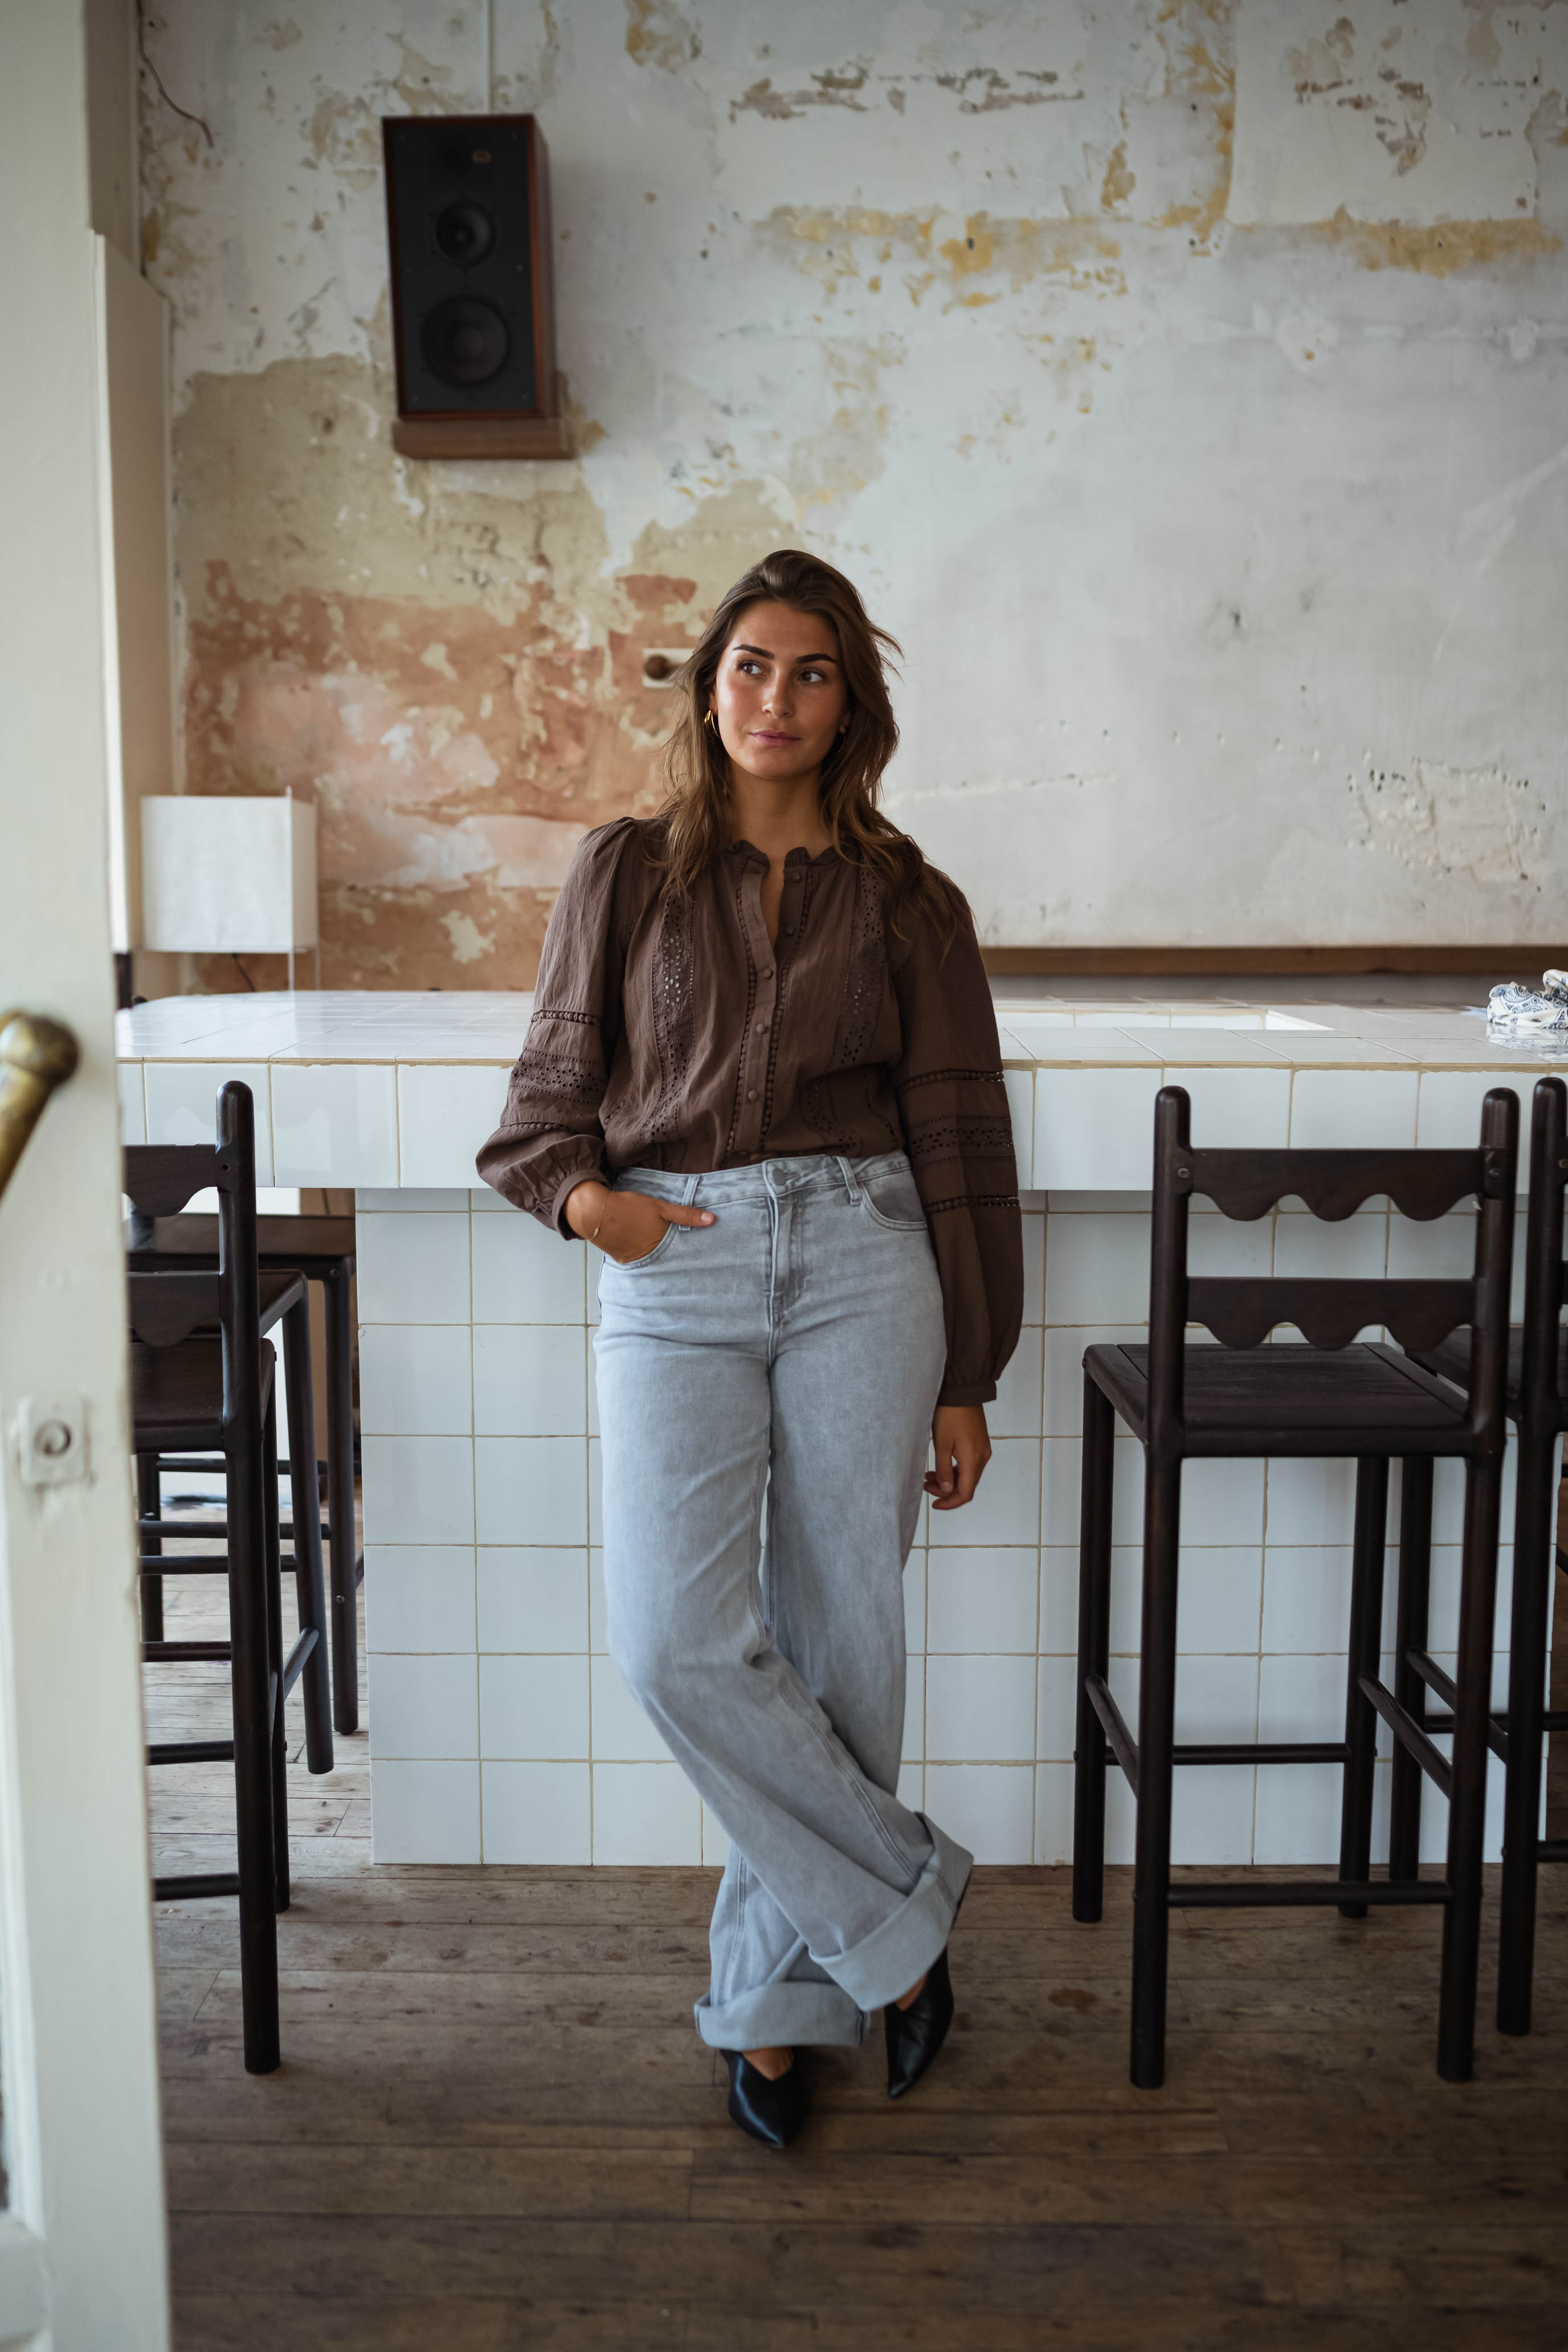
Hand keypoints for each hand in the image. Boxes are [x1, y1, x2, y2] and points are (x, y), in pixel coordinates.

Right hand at [564, 1178, 714, 1264]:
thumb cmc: (628, 1206)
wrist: (594, 1212)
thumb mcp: (659, 1206)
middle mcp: (649, 1256)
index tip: (701, 1258)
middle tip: (687, 1261)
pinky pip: (638, 1261)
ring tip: (667, 1257)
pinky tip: (646, 1251)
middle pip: (667, 1260)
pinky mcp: (623, 1259)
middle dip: (676, 1259)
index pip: (681, 1254)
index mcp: (660, 1244)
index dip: (689, 1254)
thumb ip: (685, 1215)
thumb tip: (713, 1220)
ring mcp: (635, 1260)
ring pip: (653, 1261)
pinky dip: (643, 1257)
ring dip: (659, 1259)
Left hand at [925, 1403, 991, 1509]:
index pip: (965, 1493)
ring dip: (949, 1479)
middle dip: (945, 1490)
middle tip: (925, 1486)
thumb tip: (947, 1489)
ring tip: (928, 1476)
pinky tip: (940, 1466)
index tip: (934, 1505)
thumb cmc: (949, 1414)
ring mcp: (982, 1450)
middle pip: (966, 1485)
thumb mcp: (941, 1444)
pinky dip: (954, 1469)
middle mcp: (982, 1457)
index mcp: (973, 1460)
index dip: (950, 1503)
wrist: (962, 1391)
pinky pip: (968, 1464)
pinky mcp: (979, 1443)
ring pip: (967, 1475)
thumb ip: (944, 1470)